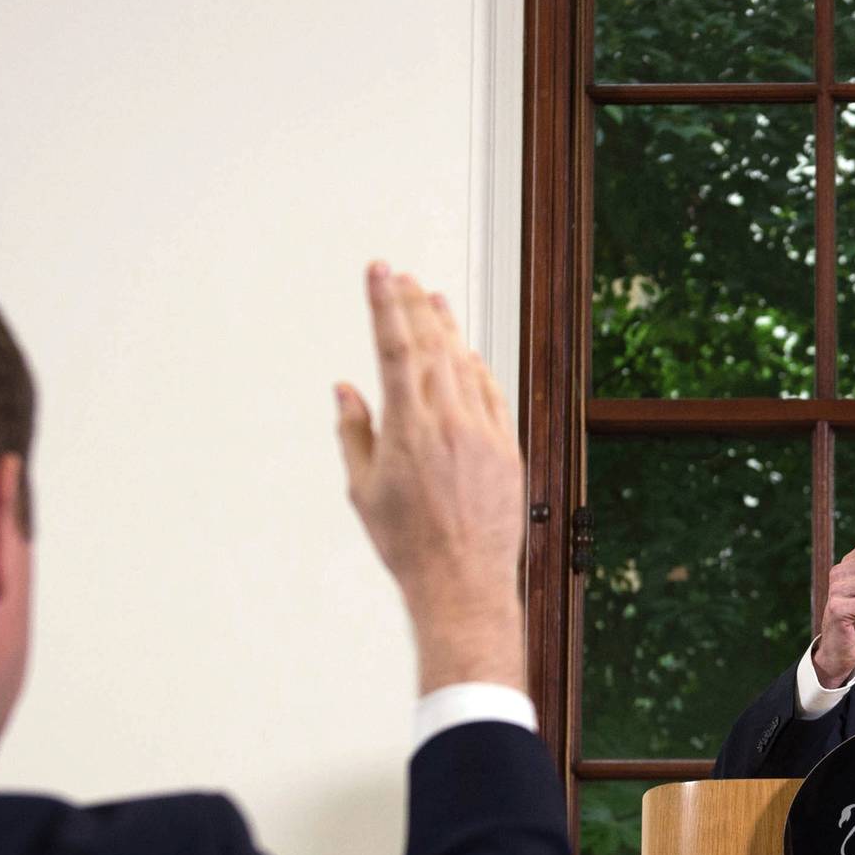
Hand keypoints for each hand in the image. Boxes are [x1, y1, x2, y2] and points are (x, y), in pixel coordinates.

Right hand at [335, 263, 527, 693]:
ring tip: (432, 299)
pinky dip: (477, 368)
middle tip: (403, 277)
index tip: (379, 271)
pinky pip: (492, 394)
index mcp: (408, 428)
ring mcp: (484, 433)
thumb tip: (346, 389)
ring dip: (448, 329)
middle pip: (433, 346)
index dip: (386, 304)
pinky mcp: (508, 449)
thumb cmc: (408, 544)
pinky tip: (466, 352)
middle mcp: (450, 423)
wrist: (462, 582)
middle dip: (415, 306)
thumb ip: (355, 431)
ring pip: (465, 365)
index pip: (396, 348)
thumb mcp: (363, 490)